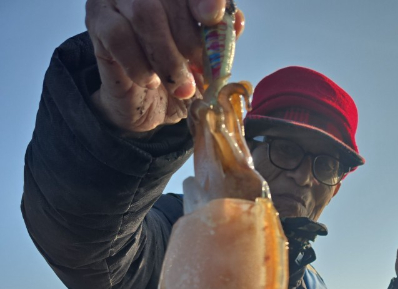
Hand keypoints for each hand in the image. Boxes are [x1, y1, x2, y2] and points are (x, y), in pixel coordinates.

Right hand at [85, 0, 244, 133]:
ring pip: (145, 14)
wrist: (144, 104)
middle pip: (170, 0)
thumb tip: (236, 21)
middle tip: (198, 70)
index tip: (213, 16)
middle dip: (189, 40)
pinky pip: (119, 36)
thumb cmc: (176, 77)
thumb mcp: (205, 62)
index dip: (205, 0)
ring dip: (167, 57)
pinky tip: (151, 81)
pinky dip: (140, 65)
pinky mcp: (97, 21)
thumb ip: (220, 40)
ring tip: (180, 85)